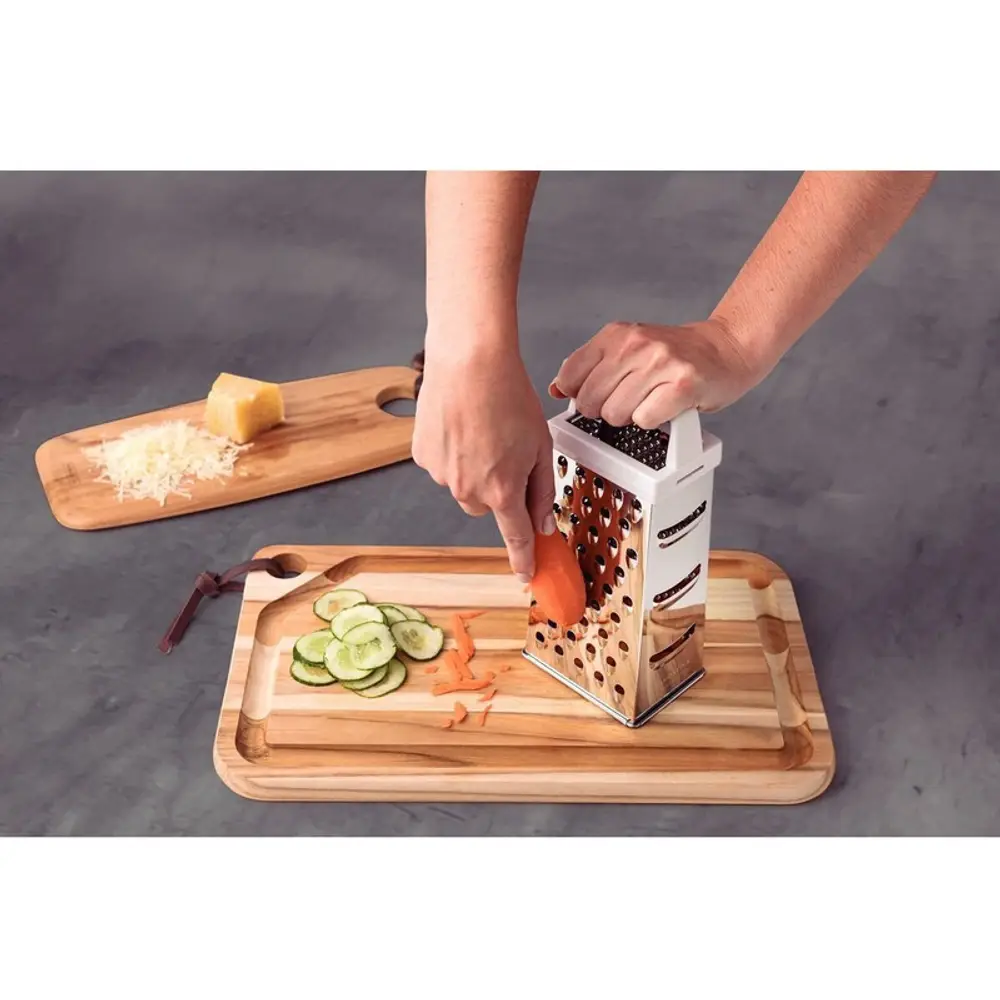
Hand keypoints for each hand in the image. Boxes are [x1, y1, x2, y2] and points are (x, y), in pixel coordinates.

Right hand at [412, 340, 556, 581]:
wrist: (469, 361)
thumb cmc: (508, 395)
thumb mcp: (541, 445)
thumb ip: (542, 490)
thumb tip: (542, 524)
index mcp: (502, 491)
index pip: (515, 537)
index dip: (522, 559)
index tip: (525, 574)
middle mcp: (468, 490)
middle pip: (487, 507)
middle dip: (498, 490)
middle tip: (506, 453)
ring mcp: (441, 474)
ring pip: (463, 485)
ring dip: (474, 469)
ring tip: (482, 429)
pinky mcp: (423, 455)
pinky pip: (442, 466)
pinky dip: (453, 452)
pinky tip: (461, 424)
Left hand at [549, 318, 761, 427]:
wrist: (726, 349)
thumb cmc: (676, 355)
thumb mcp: (628, 349)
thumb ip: (592, 366)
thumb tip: (556, 387)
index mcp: (616, 334)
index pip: (570, 375)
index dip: (577, 396)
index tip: (594, 397)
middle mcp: (636, 344)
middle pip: (590, 400)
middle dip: (603, 411)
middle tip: (626, 403)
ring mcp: (660, 363)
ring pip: (615, 414)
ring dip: (630, 418)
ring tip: (648, 403)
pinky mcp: (682, 386)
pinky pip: (644, 421)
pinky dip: (652, 422)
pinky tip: (664, 408)